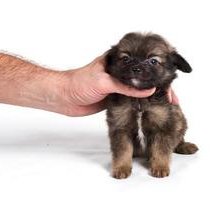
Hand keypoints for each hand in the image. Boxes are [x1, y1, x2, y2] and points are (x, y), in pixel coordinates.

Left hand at [54, 55, 177, 115]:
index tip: (169, 82)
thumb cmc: (79, 82)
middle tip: (172, 98)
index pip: (142, 66)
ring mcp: (118, 87)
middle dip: (158, 87)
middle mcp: (120, 74)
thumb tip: (149, 90)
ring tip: (167, 105)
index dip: (156, 73)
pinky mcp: (115, 99)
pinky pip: (131, 101)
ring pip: (139, 91)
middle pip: (144, 79)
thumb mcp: (105, 82)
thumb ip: (126, 86)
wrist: (64, 98)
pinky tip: (151, 109)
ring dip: (151, 98)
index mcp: (118, 63)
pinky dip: (141, 105)